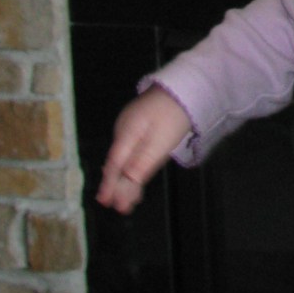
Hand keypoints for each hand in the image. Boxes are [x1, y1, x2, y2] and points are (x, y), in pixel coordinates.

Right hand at [97, 86, 193, 213]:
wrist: (187, 85)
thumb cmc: (175, 114)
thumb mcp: (161, 142)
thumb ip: (142, 163)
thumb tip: (124, 185)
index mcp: (127, 132)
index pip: (115, 164)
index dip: (110, 184)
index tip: (106, 203)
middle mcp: (124, 128)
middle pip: (118, 161)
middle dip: (117, 184)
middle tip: (118, 207)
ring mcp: (131, 124)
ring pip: (124, 155)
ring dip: (125, 176)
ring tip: (128, 199)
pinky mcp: (140, 122)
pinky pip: (132, 148)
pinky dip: (132, 164)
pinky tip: (135, 173)